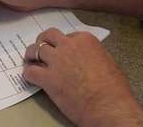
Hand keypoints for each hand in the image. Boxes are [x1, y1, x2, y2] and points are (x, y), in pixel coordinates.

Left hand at [24, 29, 140, 126]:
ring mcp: (57, 61)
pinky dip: (28, 74)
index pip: (67, 35)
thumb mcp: (106, 61)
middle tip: (40, 47)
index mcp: (84, 40)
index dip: (62, 44)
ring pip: (36, 50)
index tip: (60, 50)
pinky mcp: (49, 79)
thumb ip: (92, 55)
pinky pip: (31, 72)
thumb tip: (87, 59)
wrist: (108, 107)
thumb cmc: (114, 89)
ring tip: (30, 59)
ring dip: (31, 54)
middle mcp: (68, 45)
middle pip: (49, 36)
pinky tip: (30, 77)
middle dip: (43, 41)